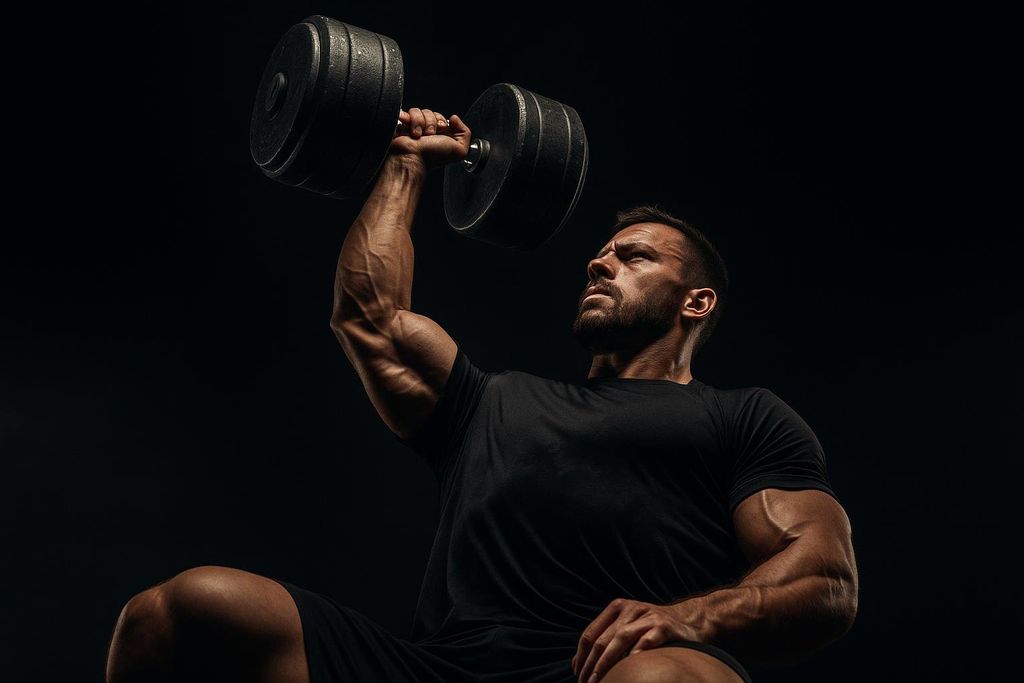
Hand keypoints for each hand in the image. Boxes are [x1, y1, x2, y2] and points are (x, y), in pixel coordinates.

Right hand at [389, 107, 470, 169]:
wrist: (412, 158)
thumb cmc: (433, 157)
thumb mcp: (459, 150)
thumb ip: (466, 134)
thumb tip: (454, 118)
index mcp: (441, 135)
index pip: (443, 117)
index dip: (442, 122)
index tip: (441, 130)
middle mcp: (428, 131)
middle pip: (431, 113)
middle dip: (431, 123)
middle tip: (429, 135)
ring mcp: (415, 127)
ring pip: (418, 111)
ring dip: (419, 122)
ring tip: (417, 135)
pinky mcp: (404, 124)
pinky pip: (407, 112)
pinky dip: (408, 118)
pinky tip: (408, 127)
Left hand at [572, 599, 701, 682]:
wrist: (689, 620)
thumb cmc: (651, 628)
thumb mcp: (627, 627)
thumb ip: (606, 640)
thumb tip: (577, 665)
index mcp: (616, 608)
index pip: (591, 633)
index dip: (581, 656)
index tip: (577, 674)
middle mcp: (630, 609)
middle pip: (603, 639)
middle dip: (592, 664)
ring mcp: (647, 616)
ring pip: (621, 638)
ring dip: (608, 662)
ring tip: (600, 680)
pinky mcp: (664, 626)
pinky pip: (647, 640)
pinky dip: (636, 653)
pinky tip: (630, 667)